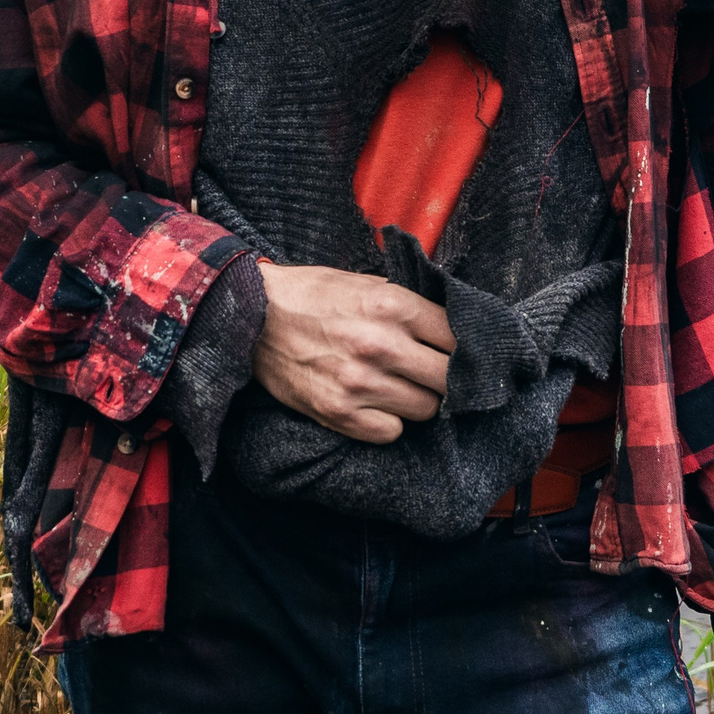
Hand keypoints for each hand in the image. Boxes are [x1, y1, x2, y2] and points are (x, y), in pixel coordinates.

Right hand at [251, 265, 453, 443]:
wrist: (251, 316)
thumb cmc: (312, 295)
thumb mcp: (365, 282)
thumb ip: (408, 303)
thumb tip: (450, 324)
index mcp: (394, 306)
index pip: (457, 337)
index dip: (461, 347)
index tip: (455, 352)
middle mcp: (382, 345)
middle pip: (449, 378)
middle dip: (446, 377)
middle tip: (432, 373)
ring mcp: (360, 382)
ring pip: (425, 409)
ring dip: (418, 399)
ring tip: (400, 386)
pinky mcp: (338, 413)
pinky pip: (391, 432)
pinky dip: (389, 421)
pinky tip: (376, 404)